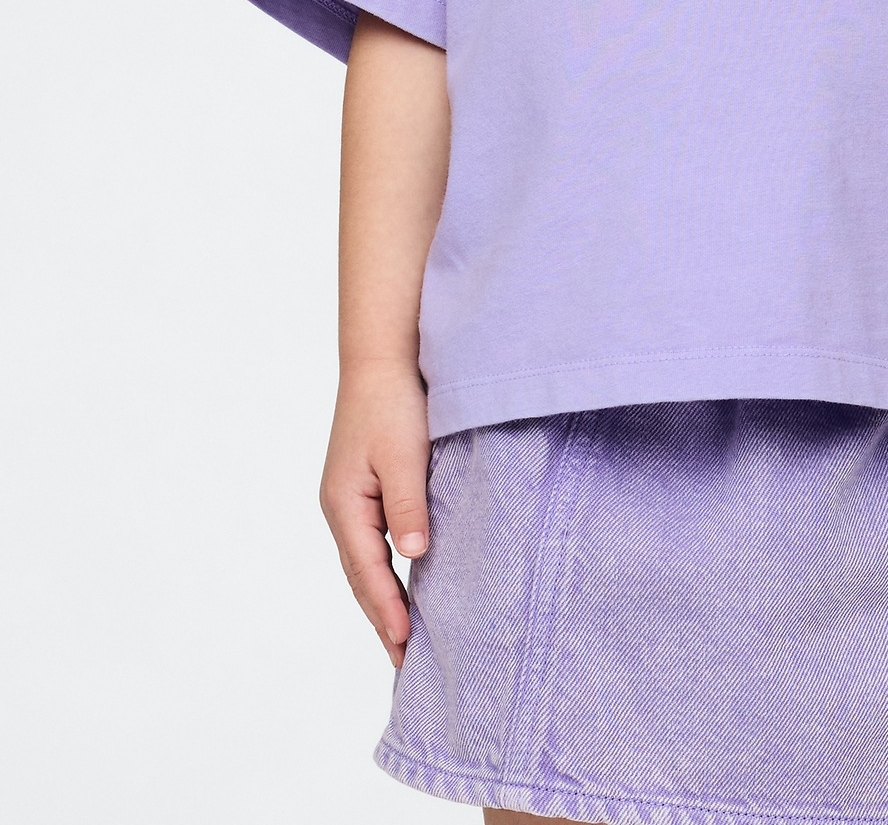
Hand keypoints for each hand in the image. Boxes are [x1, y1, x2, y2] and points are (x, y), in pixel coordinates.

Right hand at [319, 362, 431, 666]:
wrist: (381, 359)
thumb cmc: (392, 403)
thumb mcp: (403, 456)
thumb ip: (407, 506)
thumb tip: (413, 558)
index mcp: (345, 505)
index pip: (367, 572)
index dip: (387, 610)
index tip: (405, 646)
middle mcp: (342, 507)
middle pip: (360, 576)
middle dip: (381, 617)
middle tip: (402, 661)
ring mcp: (350, 499)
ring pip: (366, 561)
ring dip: (383, 597)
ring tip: (402, 636)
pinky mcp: (365, 487)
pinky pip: (374, 541)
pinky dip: (386, 569)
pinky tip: (405, 582)